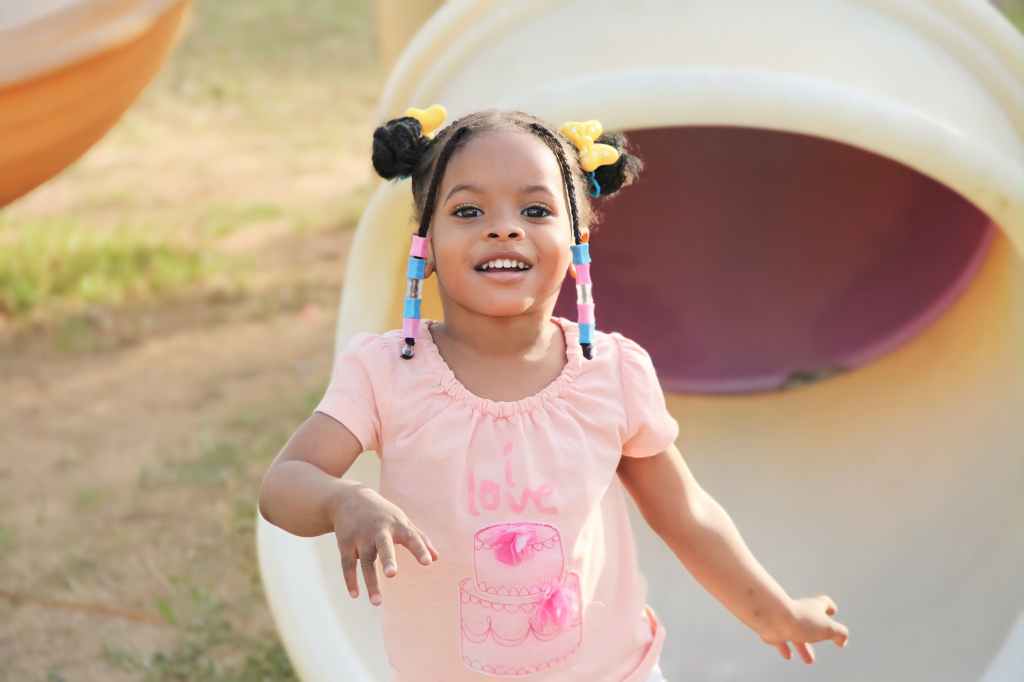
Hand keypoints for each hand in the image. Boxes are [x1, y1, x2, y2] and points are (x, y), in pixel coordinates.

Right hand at [328, 482, 438, 605]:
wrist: (348, 499)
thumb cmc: (383, 513)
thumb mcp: (402, 521)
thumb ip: (419, 538)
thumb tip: (436, 558)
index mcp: (397, 525)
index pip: (411, 537)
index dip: (419, 549)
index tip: (428, 562)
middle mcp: (378, 531)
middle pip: (383, 546)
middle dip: (387, 559)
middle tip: (392, 574)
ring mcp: (360, 537)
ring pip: (366, 561)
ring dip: (371, 581)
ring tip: (377, 602)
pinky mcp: (345, 543)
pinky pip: (348, 564)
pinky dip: (350, 580)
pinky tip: (355, 595)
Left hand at [759, 595, 848, 663]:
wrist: (772, 617)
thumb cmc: (800, 620)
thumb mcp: (829, 628)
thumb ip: (840, 633)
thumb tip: (842, 640)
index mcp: (814, 606)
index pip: (824, 603)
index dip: (829, 607)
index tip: (832, 611)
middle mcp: (799, 611)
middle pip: (810, 622)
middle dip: (817, 634)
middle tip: (821, 641)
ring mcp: (785, 619)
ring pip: (796, 633)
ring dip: (803, 646)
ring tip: (809, 660)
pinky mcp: (773, 628)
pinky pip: (780, 639)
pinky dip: (785, 647)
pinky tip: (788, 655)